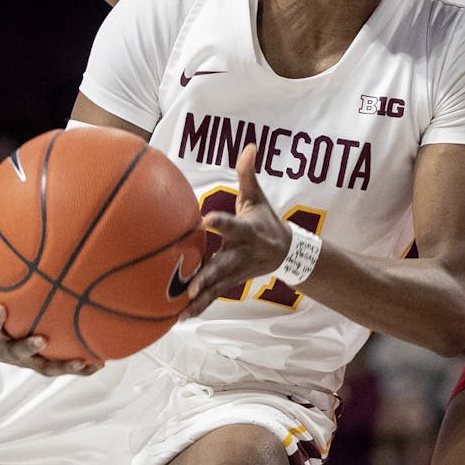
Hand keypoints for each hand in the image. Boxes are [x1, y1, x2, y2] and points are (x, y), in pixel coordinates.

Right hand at [0, 250, 100, 375]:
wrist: (0, 343)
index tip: (0, 309)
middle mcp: (9, 352)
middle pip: (17, 353)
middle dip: (28, 347)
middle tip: (43, 340)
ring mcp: (28, 362)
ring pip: (44, 367)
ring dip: (63, 366)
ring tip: (81, 361)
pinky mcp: (44, 366)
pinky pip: (62, 369)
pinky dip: (81, 369)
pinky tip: (100, 363)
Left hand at [181, 145, 289, 318]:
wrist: (286, 254)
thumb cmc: (266, 221)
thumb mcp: (258, 198)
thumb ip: (248, 174)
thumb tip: (250, 145)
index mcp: (246, 231)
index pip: (231, 225)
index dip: (219, 222)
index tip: (204, 220)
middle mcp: (240, 255)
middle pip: (223, 266)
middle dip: (208, 276)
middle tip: (191, 285)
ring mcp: (235, 273)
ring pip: (216, 288)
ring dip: (198, 300)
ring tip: (179, 312)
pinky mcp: (230, 283)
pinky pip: (212, 298)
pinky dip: (197, 308)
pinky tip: (177, 319)